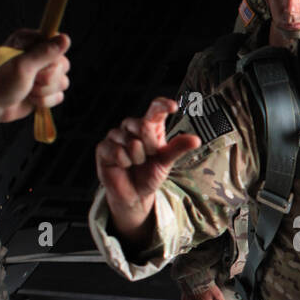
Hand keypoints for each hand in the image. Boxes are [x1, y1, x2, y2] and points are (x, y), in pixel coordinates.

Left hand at [0, 31, 70, 131]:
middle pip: (63, 65)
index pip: (58, 43)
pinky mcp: (44, 90)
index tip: (39, 66)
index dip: (53, 59)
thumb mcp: (23, 66)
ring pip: (62, 82)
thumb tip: (66, 38)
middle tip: (31, 80)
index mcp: (30, 42)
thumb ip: (46, 52)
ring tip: (28, 90)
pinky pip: (59, 96)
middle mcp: (38, 55)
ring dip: (44, 91)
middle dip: (47, 79)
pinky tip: (30, 99)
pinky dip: (45, 101)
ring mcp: (42, 74)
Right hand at [95, 97, 199, 240]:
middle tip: (149, 157)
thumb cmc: (150, 174)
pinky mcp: (103, 147)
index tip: (173, 107)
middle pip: (144, 125)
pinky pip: (118, 152)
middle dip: (151, 147)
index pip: (155, 109)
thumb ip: (178, 149)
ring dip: (137, 158)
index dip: (162, 105)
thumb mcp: (166, 162)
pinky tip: (123, 166)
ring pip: (131, 142)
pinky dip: (125, 163)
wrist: (134, 194)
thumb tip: (196, 140)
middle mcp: (131, 127)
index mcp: (149, 126)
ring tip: (135, 163)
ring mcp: (116, 136)